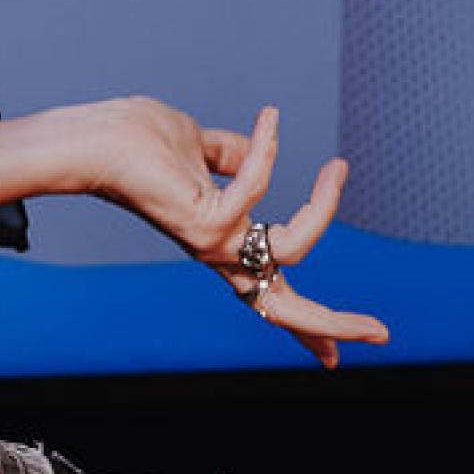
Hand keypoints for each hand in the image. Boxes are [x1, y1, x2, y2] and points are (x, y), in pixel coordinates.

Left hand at [0, 96, 388, 366]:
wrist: (91, 138)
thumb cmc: (136, 139)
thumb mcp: (197, 146)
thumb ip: (232, 155)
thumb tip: (259, 147)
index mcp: (221, 242)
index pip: (270, 290)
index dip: (306, 324)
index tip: (337, 355)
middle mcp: (218, 252)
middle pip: (283, 308)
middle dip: (333, 325)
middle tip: (381, 334)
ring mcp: (211, 242)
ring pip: (290, 252)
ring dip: (325, 208)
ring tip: (339, 169)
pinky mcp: (201, 222)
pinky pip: (255, 188)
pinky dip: (266, 150)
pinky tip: (268, 119)